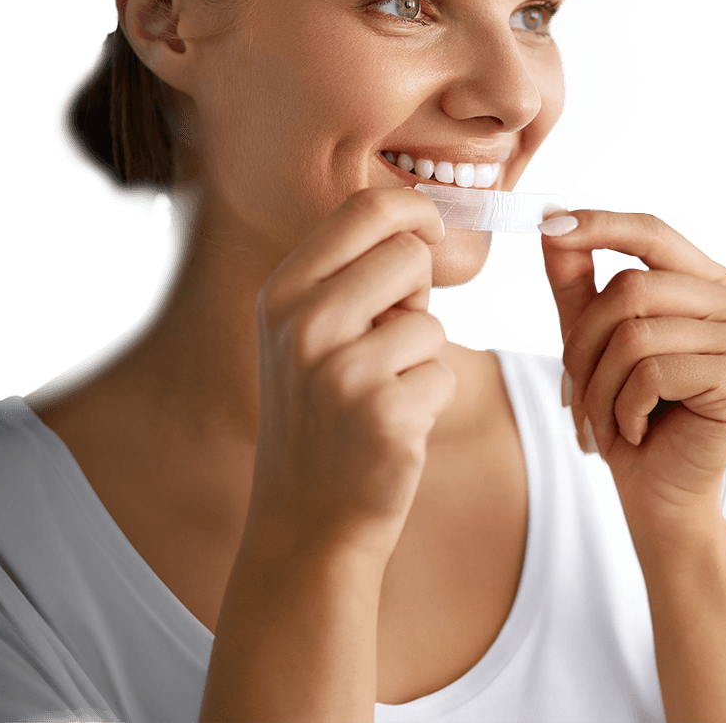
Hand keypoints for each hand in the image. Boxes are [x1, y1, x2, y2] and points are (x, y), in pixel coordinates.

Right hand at [249, 187, 457, 568]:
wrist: (305, 519)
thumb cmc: (320, 414)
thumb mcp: (305, 332)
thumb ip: (348, 275)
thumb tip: (422, 223)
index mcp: (282, 291)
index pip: (365, 207)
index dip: (415, 209)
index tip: (431, 230)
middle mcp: (302, 324)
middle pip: (408, 255)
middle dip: (417, 293)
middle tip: (388, 338)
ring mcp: (341, 371)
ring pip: (430, 322)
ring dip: (422, 356)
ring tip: (379, 392)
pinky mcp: (384, 414)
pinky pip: (443, 374)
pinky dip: (429, 399)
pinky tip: (389, 428)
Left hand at [540, 210, 725, 541]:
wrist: (657, 489)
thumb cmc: (628, 407)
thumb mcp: (591, 334)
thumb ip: (575, 278)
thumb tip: (551, 221)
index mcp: (706, 282)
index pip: (651, 233)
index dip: (599, 226)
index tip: (548, 224)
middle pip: (632, 289)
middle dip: (585, 341)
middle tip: (575, 384)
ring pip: (636, 335)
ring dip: (600, 383)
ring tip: (605, 413)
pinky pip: (652, 374)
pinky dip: (624, 407)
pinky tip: (633, 429)